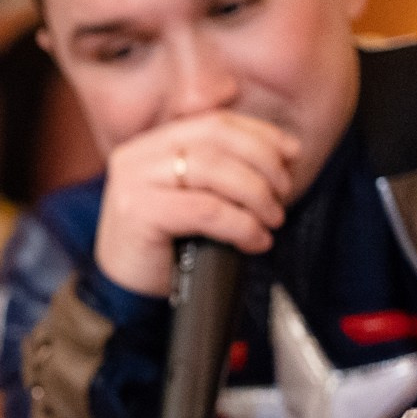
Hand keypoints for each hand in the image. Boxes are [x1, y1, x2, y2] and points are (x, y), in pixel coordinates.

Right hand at [93, 111, 299, 295]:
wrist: (125, 294)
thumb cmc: (165, 248)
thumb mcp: (193, 198)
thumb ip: (222, 170)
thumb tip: (284, 152)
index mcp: (152, 145)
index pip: (214, 123)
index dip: (260, 134)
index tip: (291, 155)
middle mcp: (137, 155)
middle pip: (216, 138)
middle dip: (263, 163)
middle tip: (283, 194)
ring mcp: (134, 181)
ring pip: (214, 170)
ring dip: (256, 194)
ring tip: (271, 219)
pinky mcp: (138, 211)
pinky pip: (206, 209)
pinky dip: (241, 224)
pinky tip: (254, 239)